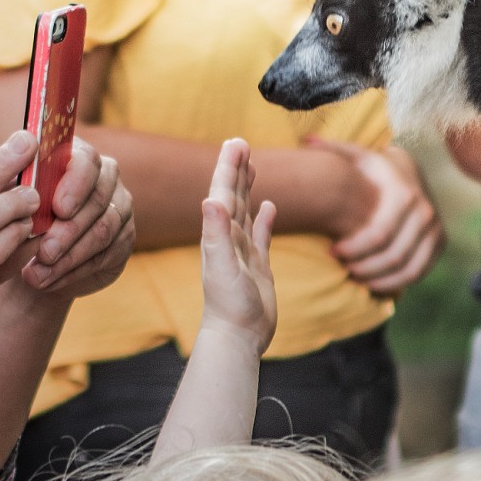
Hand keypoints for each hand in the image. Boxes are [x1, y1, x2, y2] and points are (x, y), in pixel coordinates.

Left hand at [18, 136, 134, 299]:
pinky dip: (75, 271)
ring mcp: (118, 210)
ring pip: (104, 230)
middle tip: (44, 251)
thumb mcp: (1, 196)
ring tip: (38, 273)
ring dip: (70, 254)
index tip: (58, 208)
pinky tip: (49, 280)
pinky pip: (107, 256)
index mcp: (76, 158)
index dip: (76, 183)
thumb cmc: (10, 218)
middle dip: (70, 228)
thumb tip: (22, 141)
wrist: (22, 258)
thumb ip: (10, 169)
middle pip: (98, 199)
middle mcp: (105, 180)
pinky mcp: (122, 241)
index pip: (87, 160)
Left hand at [200, 138, 277, 353]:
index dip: (228, 167)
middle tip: (241, 142)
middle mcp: (229, 239)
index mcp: (219, 234)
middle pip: (233, 195)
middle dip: (236, 168)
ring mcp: (243, 252)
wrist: (237, 337)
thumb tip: (211, 200)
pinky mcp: (258, 266)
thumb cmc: (228, 305)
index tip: (236, 142)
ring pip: (246, 211)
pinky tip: (269, 206)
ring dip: (247, 187)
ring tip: (251, 165)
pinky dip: (265, 219)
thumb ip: (216, 234)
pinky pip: (262, 235)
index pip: (223, 192)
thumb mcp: (222, 266)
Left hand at [307, 138, 443, 294]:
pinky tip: (374, 284)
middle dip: (364, 267)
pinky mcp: (440, 242)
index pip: (379, 233)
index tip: (332, 250)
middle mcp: (425, 211)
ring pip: (408, 269)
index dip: (354, 248)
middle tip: (343, 268)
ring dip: (379, 279)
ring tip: (356, 277)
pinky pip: (419, 272)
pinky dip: (396, 284)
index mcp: (403, 193)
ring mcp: (435, 228)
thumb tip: (306, 142)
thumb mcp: (356, 157)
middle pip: (393, 255)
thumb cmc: (373, 169)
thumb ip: (331, 151)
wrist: (409, 170)